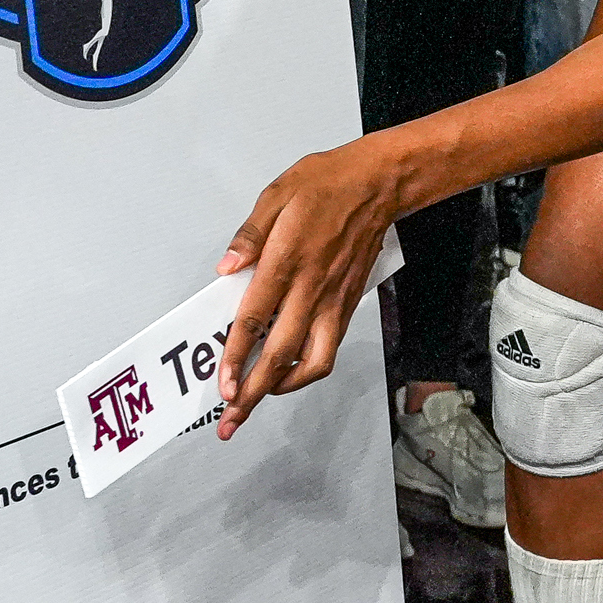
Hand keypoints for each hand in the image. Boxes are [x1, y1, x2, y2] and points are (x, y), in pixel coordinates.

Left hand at [214, 136, 409, 435]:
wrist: (380, 185)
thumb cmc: (327, 184)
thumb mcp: (276, 195)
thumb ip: (249, 236)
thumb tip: (226, 268)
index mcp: (287, 261)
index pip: (254, 320)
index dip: (235, 357)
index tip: (222, 385)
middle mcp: (312, 289)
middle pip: (280, 354)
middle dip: (253, 392)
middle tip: (232, 418)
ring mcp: (334, 302)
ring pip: (312, 362)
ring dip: (284, 388)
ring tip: (260, 399)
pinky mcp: (348, 305)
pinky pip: (329, 349)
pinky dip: (307, 369)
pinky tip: (288, 372)